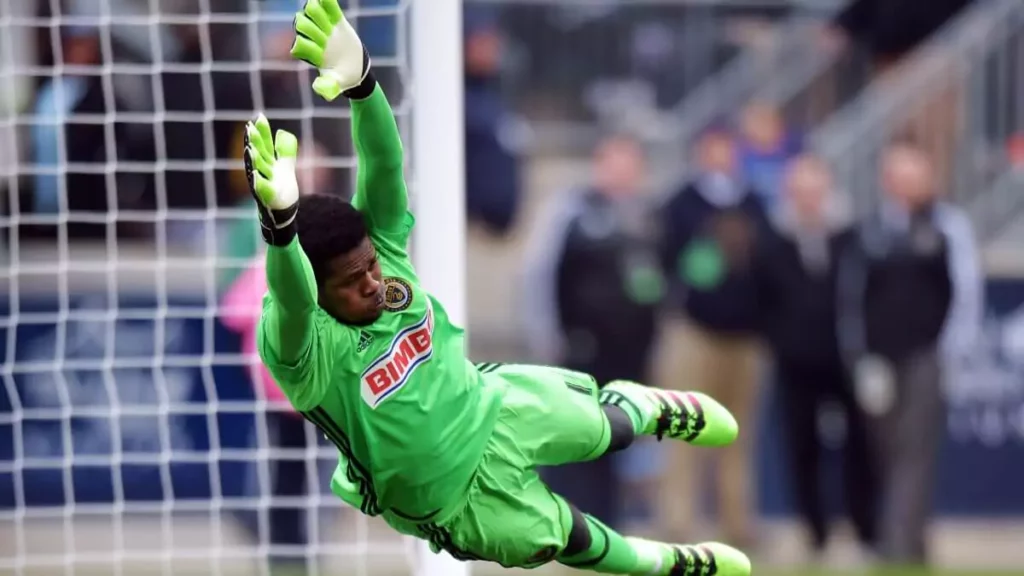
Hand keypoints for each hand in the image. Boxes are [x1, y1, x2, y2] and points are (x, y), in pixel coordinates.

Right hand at [244, 114, 299, 244]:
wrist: (282, 212)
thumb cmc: (281, 189)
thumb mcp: (285, 166)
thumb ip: (284, 150)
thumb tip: (282, 133)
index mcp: (266, 162)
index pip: (263, 143)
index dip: (261, 131)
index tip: (258, 116)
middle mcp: (262, 171)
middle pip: (257, 154)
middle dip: (253, 141)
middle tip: (250, 127)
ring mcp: (263, 184)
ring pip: (257, 169)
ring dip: (253, 158)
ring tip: (250, 148)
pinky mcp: (268, 197)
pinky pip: (261, 189)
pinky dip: (257, 183)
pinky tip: (254, 176)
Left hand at [290, 0, 369, 101]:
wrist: (356, 69)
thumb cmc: (344, 78)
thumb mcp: (337, 84)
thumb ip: (328, 87)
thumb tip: (318, 89)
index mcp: (313, 54)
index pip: (301, 46)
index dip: (302, 45)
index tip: (306, 47)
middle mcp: (316, 39)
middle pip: (304, 27)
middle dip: (307, 26)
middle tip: (319, 31)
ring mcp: (326, 29)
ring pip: (314, 14)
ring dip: (314, 10)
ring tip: (316, 6)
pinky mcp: (337, 21)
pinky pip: (330, 7)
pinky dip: (327, 2)